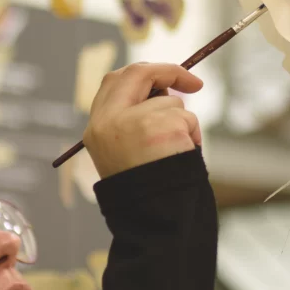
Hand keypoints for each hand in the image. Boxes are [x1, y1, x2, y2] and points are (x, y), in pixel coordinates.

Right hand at [83, 63, 203, 178]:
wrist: (152, 218)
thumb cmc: (145, 188)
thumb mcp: (125, 151)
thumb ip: (133, 119)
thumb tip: (166, 91)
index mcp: (97, 127)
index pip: (114, 81)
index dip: (142, 74)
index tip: (164, 78)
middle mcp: (108, 121)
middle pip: (137, 73)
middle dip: (168, 71)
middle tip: (193, 83)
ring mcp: (133, 122)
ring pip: (170, 102)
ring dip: (182, 122)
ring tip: (175, 152)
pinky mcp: (159, 127)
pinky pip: (187, 117)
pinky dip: (193, 134)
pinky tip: (183, 156)